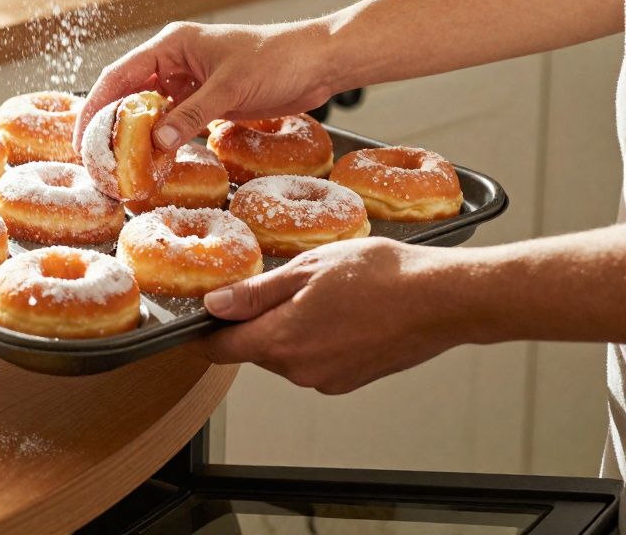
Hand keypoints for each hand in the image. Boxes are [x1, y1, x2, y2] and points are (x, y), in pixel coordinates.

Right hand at [73, 20, 335, 153]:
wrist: (320, 63)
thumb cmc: (278, 59)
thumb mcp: (230, 88)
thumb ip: (191, 114)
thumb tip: (156, 142)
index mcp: (172, 45)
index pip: (119, 74)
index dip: (95, 105)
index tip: (81, 135)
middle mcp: (175, 61)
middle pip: (129, 93)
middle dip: (111, 123)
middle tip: (95, 156)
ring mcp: (191, 81)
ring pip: (151, 110)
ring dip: (137, 135)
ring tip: (119, 164)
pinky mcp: (207, 100)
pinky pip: (175, 121)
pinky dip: (163, 140)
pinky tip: (154, 160)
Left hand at [192, 238, 469, 394]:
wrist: (442, 299)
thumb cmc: (381, 276)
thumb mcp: (306, 268)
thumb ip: (254, 293)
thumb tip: (213, 306)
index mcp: (281, 341)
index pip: (220, 350)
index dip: (206, 330)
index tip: (206, 312)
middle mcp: (300, 371)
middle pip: (253, 350)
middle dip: (255, 321)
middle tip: (280, 282)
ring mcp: (326, 379)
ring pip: (285, 354)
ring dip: (288, 327)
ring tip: (320, 292)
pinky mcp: (349, 380)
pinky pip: (314, 360)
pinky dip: (316, 338)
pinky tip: (340, 311)